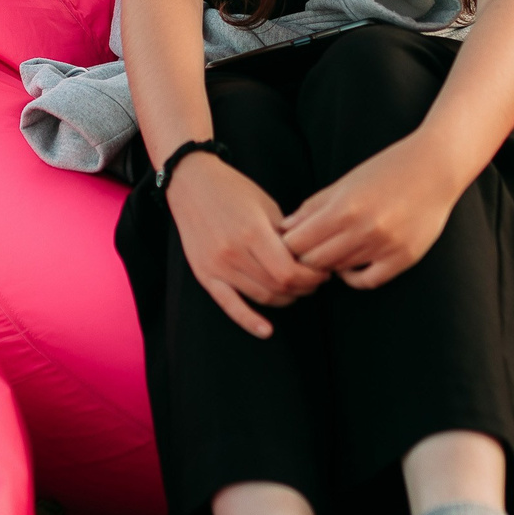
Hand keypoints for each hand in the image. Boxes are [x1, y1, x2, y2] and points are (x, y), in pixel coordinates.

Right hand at [168, 153, 328, 338]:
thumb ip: (285, 235)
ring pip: (261, 297)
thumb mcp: (267, 205)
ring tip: (296, 289)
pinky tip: (267, 331)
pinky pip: (229, 305)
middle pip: (278, 286)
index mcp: (252, 232)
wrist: (191, 183)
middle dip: (303, 287)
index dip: (311, 277)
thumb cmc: (233, 190)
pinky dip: (249, 321)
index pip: (290, 271)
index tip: (322, 271)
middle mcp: (233, 253)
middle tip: (314, 281)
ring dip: (285, 298)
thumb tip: (307, 259)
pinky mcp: (204, 275)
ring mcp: (217, 266)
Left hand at [279, 133, 466, 290]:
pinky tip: (350, 265)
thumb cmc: (387, 169)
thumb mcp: (346, 182)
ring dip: (329, 264)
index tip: (290, 241)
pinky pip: (367, 281)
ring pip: (338, 270)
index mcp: (343, 208)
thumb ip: (314, 206)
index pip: (296, 243)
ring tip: (329, 251)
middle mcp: (362, 230)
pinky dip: (353, 277)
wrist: (435, 168)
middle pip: (313, 261)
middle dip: (304, 258)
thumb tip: (284, 228)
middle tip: (305, 252)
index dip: (288, 245)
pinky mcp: (403, 258)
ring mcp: (384, 246)